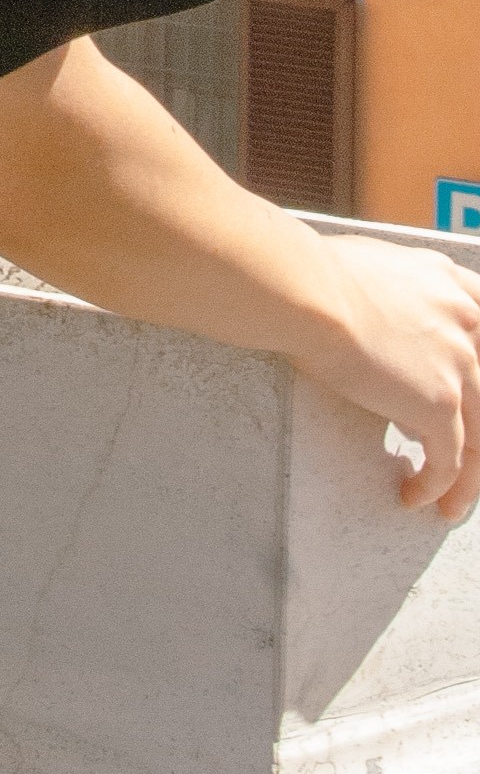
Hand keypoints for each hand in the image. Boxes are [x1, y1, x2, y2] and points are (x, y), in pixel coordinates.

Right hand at [304, 237, 479, 520]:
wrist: (310, 291)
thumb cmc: (315, 273)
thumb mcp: (376, 268)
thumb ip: (399, 296)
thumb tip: (380, 323)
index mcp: (450, 284)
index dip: (477, 365)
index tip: (467, 394)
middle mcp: (466, 322)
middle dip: (478, 432)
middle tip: (465, 459)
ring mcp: (459, 365)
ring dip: (469, 479)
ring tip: (450, 504)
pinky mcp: (441, 404)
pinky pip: (450, 459)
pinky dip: (436, 485)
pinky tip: (413, 495)